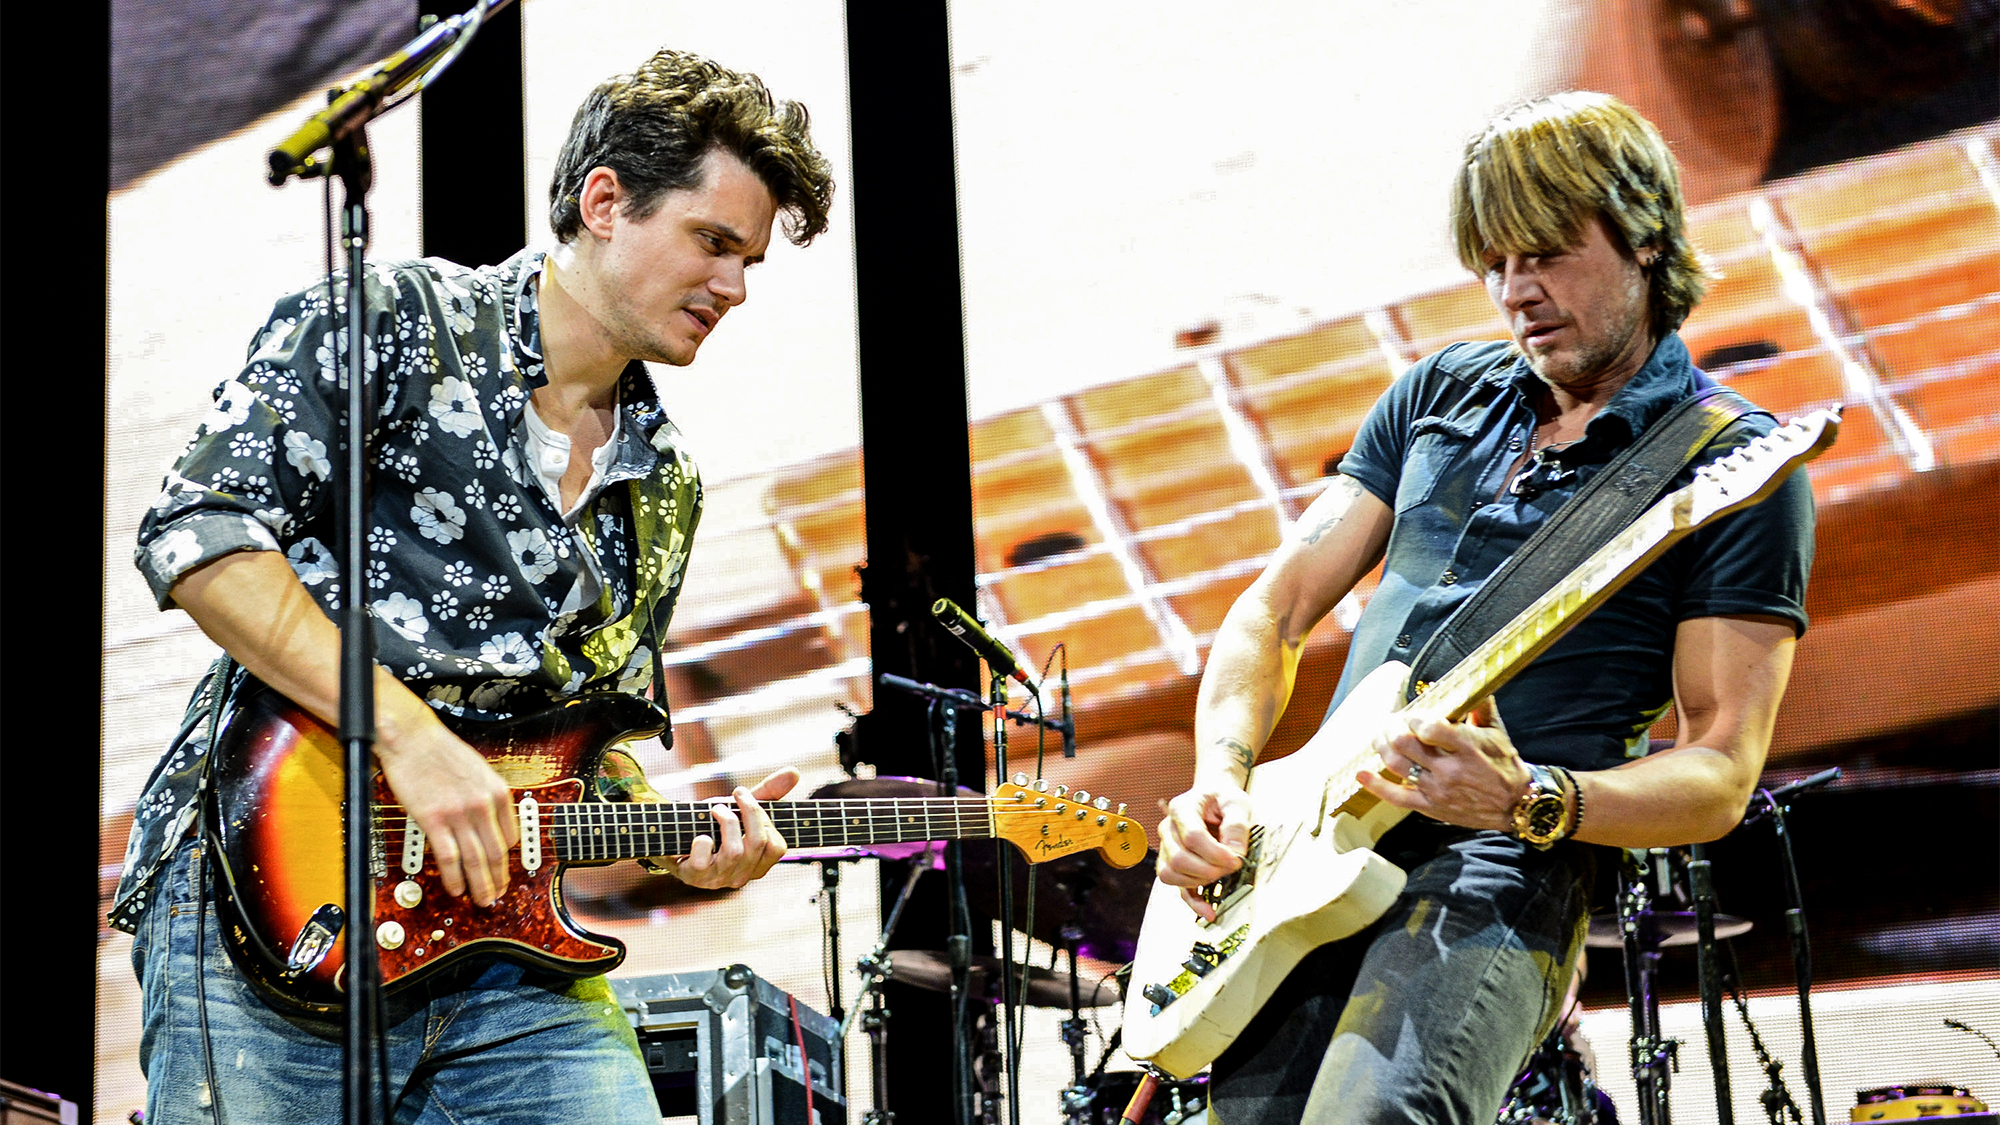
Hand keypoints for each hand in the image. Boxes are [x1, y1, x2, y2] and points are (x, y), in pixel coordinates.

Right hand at [375, 716, 518, 907]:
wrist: (412, 738)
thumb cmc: (441, 752)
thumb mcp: (479, 771)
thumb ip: (488, 798)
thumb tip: (491, 824)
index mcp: (498, 792)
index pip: (511, 837)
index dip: (507, 860)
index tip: (502, 871)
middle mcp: (484, 804)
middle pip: (497, 853)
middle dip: (498, 879)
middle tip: (497, 895)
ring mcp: (460, 813)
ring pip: (476, 860)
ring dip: (480, 885)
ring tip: (482, 900)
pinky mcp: (434, 819)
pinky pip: (449, 857)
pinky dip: (454, 878)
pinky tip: (456, 889)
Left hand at [671, 767, 799, 889]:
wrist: (674, 836)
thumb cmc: (713, 824)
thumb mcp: (741, 808)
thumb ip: (768, 793)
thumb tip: (794, 771)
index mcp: (758, 863)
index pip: (777, 846)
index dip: (764, 818)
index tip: (746, 796)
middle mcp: (741, 875)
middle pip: (758, 843)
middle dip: (748, 811)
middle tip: (734, 795)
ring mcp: (718, 879)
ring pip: (734, 851)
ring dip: (725, 821)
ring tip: (715, 809)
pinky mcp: (694, 877)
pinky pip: (704, 860)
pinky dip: (702, 842)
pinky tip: (699, 834)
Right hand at [1156, 775, 1253, 921]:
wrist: (1214, 798)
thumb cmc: (1222, 799)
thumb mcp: (1236, 802)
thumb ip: (1236, 825)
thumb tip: (1234, 852)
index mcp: (1182, 809)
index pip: (1192, 837)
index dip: (1215, 853)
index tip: (1235, 860)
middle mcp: (1168, 829)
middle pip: (1179, 859)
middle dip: (1209, 869)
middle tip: (1231, 868)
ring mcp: (1167, 847)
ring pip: (1171, 874)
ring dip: (1199, 881)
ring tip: (1221, 876)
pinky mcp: (1173, 863)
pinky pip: (1176, 886)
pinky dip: (1192, 901)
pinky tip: (1208, 910)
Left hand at [1354, 696, 1530, 831]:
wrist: (1516, 805)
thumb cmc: (1505, 766)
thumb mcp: (1497, 732)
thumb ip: (1479, 706)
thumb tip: (1467, 680)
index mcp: (1467, 747)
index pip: (1430, 728)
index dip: (1414, 717)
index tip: (1412, 714)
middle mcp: (1450, 769)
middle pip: (1405, 744)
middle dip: (1391, 728)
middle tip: (1390, 722)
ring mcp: (1438, 790)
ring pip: (1397, 766)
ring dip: (1382, 748)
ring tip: (1380, 738)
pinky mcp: (1431, 807)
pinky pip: (1397, 797)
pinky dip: (1376, 786)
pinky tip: (1363, 774)